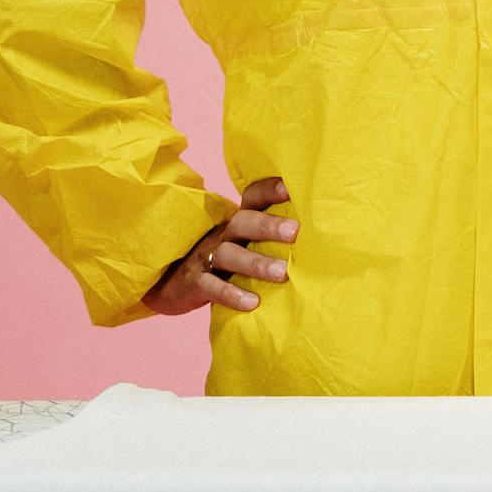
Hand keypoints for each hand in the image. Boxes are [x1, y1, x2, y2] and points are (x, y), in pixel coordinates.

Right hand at [140, 175, 297, 316]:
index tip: (292, 188)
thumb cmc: (223, 261)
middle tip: (295, 231)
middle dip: (269, 225)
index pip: (252, 198)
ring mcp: (207, 258)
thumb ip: (272, 237)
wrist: (172, 282)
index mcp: (238, 223)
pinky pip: (211, 287)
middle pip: (243, 222)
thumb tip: (320, 235)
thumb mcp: (243, 243)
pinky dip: (231, 294)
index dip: (270, 190)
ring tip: (282, 273)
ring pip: (229, 255)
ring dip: (256, 263)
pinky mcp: (195, 283)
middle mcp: (223, 235)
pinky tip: (252, 303)